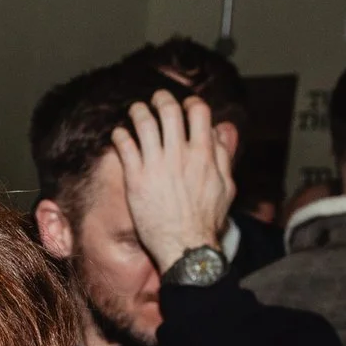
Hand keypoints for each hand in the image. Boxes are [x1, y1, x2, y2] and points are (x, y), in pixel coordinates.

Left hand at [110, 91, 235, 272]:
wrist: (185, 246)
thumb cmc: (207, 220)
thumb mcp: (226, 186)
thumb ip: (224, 155)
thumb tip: (223, 130)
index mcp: (204, 153)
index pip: (198, 112)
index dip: (191, 103)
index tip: (185, 106)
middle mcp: (180, 154)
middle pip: (169, 111)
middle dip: (161, 99)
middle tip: (156, 99)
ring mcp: (156, 165)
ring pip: (144, 123)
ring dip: (138, 111)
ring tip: (135, 110)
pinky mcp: (136, 179)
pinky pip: (125, 146)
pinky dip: (121, 134)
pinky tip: (119, 134)